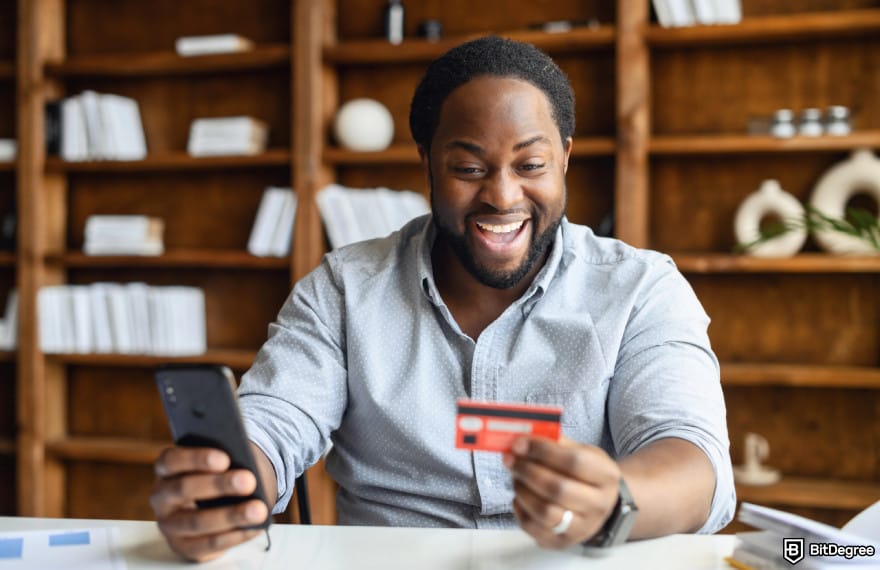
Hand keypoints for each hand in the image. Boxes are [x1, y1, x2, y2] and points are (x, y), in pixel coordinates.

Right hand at [150, 446, 268, 561]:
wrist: (217, 501)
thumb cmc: (218, 474)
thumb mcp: (219, 462)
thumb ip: (226, 461)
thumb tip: (245, 468)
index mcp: (165, 468)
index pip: (171, 460)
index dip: (197, 458)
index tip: (225, 459)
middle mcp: (161, 496)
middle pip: (183, 489)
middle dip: (218, 485)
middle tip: (249, 480)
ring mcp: (169, 524)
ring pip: (196, 522)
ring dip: (230, 516)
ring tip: (257, 510)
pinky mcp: (183, 546)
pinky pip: (208, 544)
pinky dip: (234, 536)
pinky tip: (254, 528)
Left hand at [503, 436, 620, 548]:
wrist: (598, 504)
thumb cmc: (586, 474)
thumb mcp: (582, 451)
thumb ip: (555, 443)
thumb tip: (522, 440)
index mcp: (606, 476)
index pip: (574, 462)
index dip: (543, 451)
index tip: (520, 443)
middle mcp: (599, 505)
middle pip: (558, 489)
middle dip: (528, 471)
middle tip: (511, 460)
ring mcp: (583, 528)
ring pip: (545, 512)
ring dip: (522, 491)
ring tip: (516, 478)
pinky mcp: (562, 542)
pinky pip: (533, 528)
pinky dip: (520, 509)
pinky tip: (520, 496)